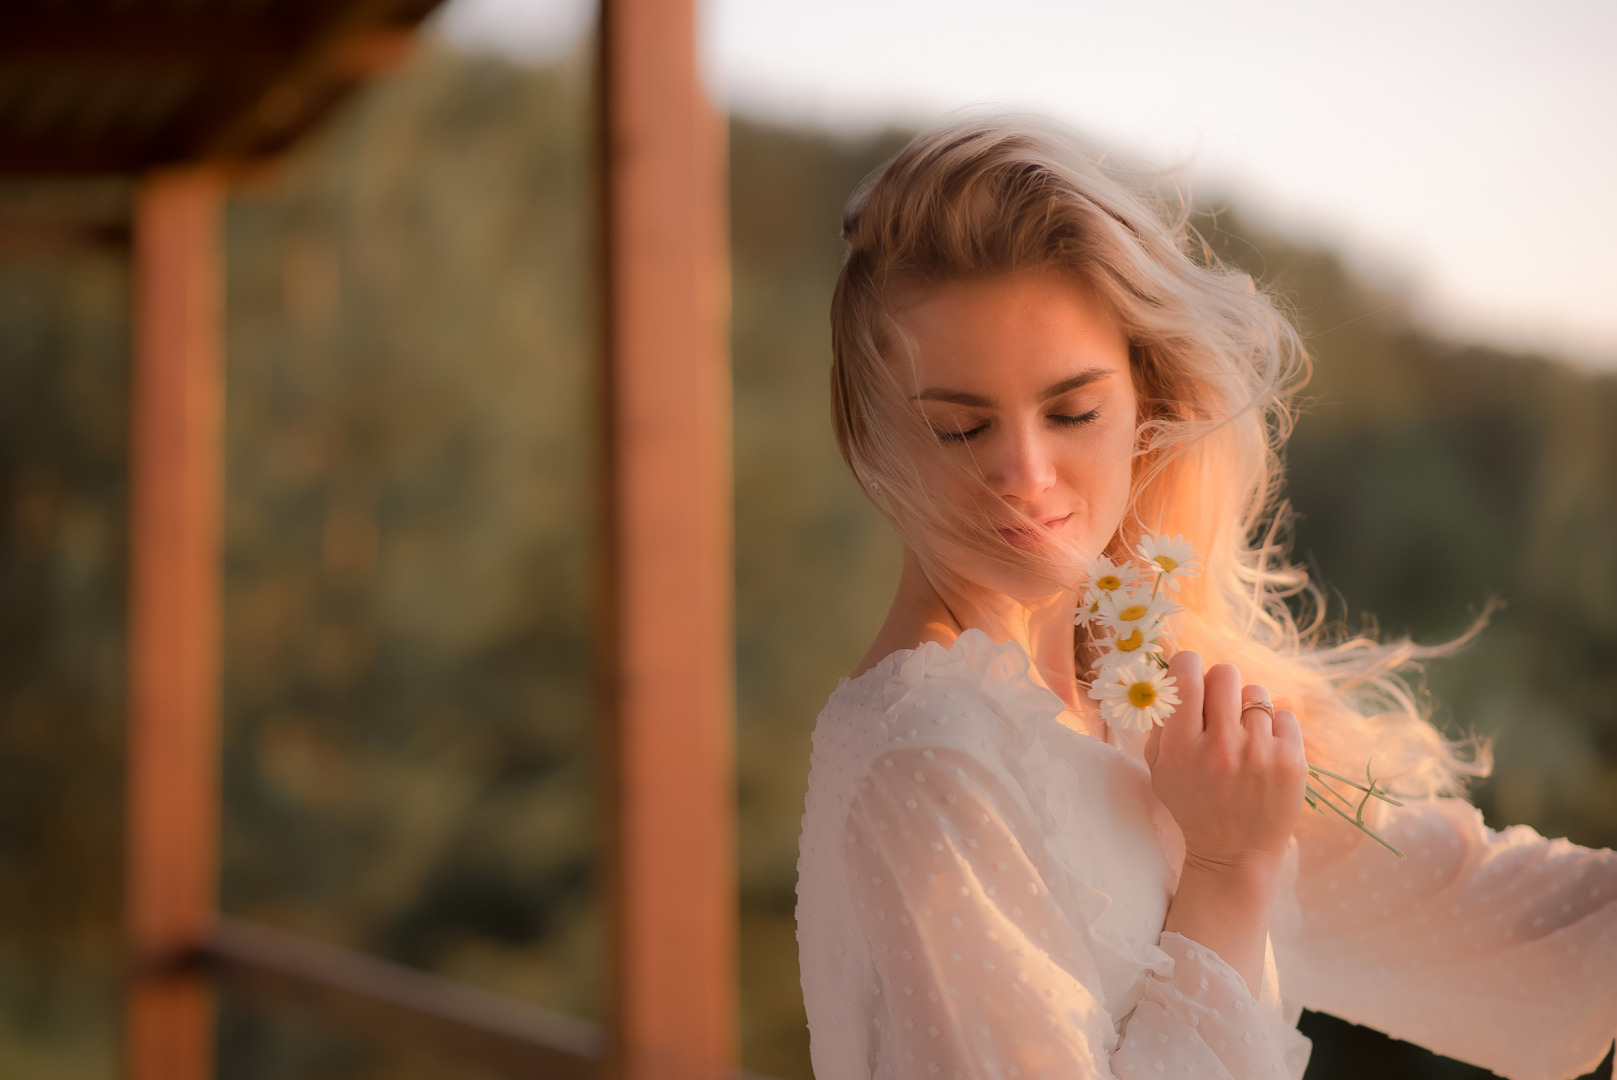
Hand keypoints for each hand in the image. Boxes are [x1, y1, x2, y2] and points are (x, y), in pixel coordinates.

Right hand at [1144, 651, 1306, 878]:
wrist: (1234, 854)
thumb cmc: (1193, 806)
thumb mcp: (1160, 771)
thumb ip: (1160, 725)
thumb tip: (1168, 680)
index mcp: (1182, 747)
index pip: (1186, 676)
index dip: (1186, 665)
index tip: (1189, 674)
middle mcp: (1221, 746)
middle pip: (1224, 673)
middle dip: (1218, 684)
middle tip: (1218, 706)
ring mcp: (1259, 753)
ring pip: (1256, 692)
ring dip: (1246, 708)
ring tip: (1244, 735)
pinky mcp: (1291, 761)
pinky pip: (1284, 714)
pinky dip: (1273, 727)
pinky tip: (1264, 750)